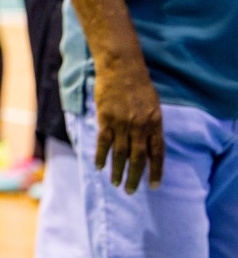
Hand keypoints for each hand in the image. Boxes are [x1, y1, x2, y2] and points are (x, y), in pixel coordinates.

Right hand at [94, 58, 163, 192]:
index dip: (156, 171)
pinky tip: (99, 166)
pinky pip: (103, 142)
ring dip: (117, 171)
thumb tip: (149, 144)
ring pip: (120, 154)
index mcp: (155, 123)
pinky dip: (101, 155)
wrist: (121, 67)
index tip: (154, 185)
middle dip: (135, 177)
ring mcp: (122, 123)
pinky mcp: (105, 118)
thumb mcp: (153, 105)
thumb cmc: (139, 84)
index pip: (157, 154)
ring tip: (115, 183)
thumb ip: (151, 124)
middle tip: (131, 191)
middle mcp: (140, 126)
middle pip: (138, 158)